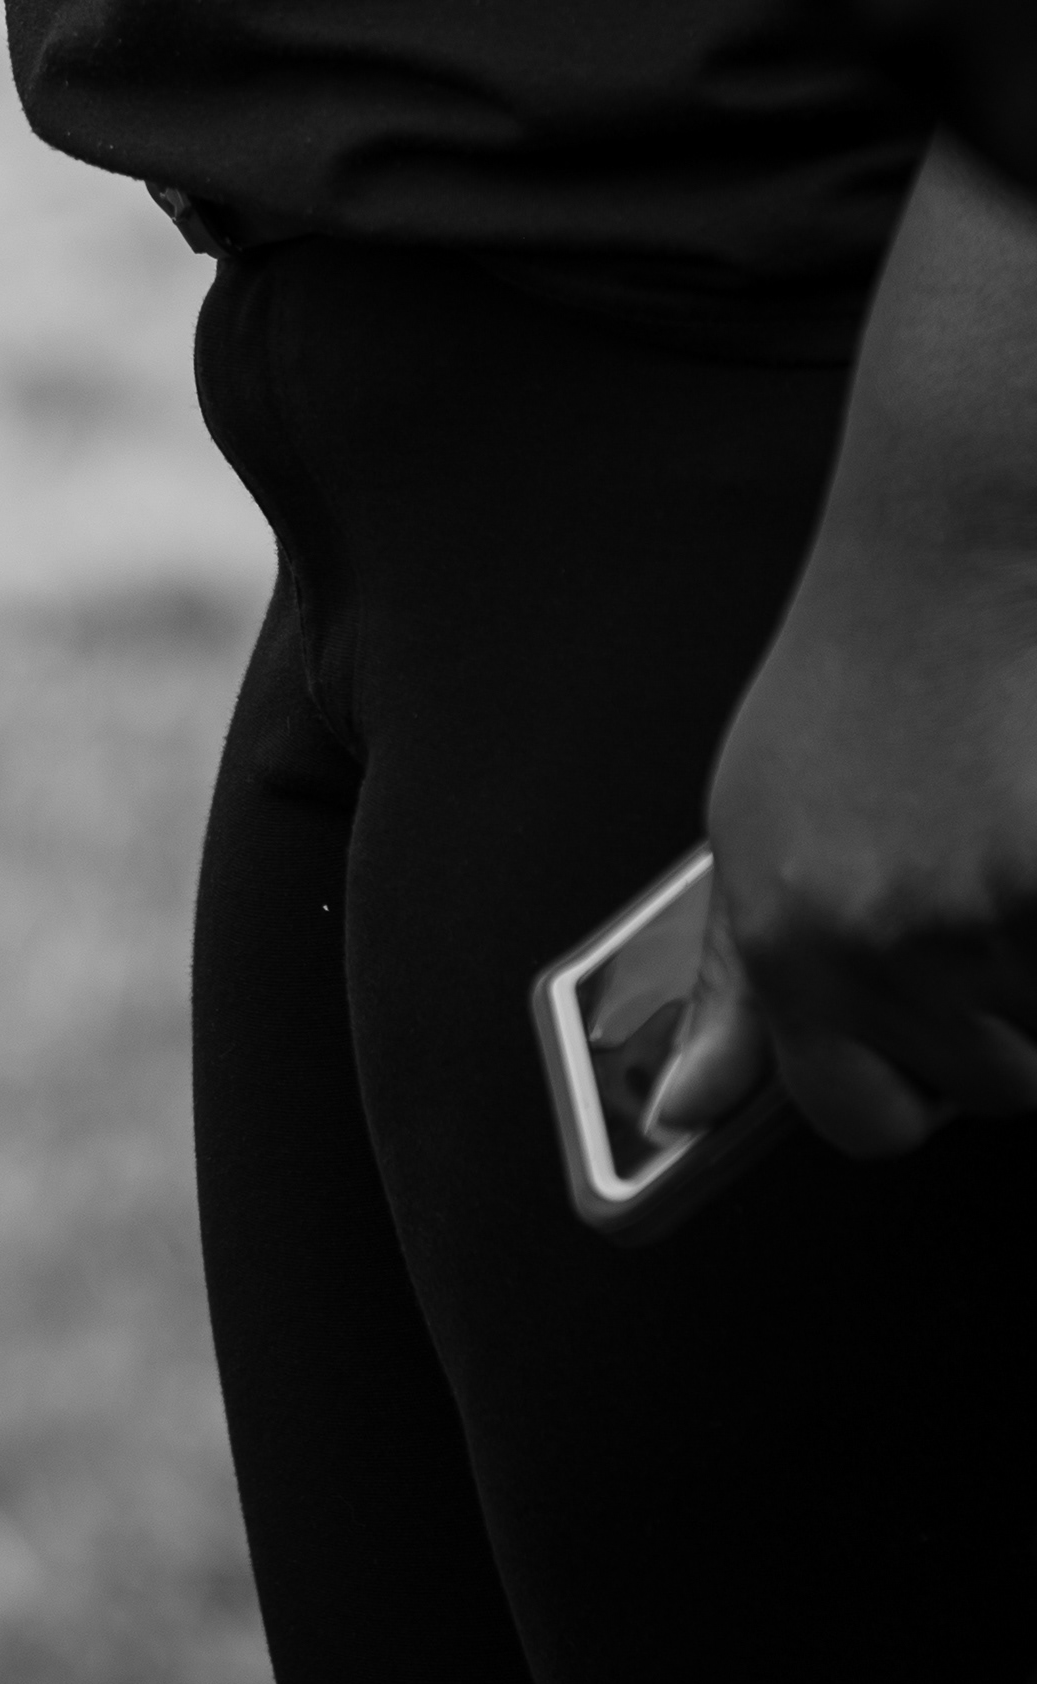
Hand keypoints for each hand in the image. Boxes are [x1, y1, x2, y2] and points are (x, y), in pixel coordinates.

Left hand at [656, 144, 1036, 1156]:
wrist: (950, 558)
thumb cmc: (856, 691)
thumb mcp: (755, 835)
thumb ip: (735, 993)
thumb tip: (681, 1115)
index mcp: (785, 941)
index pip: (864, 1125)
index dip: (907, 1084)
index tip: (920, 1024)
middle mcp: (876, 941)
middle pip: (993, 1085)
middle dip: (1000, 1013)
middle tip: (970, 880)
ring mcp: (982, 913)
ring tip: (1000, 834)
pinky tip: (1027, 815)